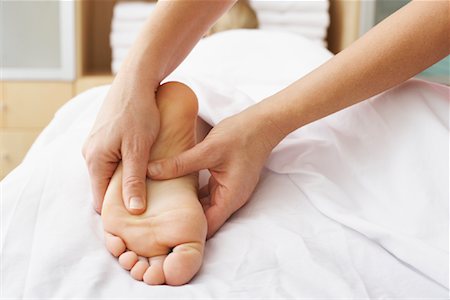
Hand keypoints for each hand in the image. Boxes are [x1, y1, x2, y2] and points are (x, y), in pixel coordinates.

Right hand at [83, 71, 159, 214]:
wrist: (137, 80)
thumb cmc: (139, 112)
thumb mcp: (138, 149)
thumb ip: (134, 180)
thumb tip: (134, 209)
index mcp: (95, 160)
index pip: (100, 199)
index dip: (117, 212)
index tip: (136, 221)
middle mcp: (90, 154)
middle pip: (103, 187)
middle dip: (122, 197)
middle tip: (146, 206)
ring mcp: (96, 144)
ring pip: (109, 174)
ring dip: (125, 181)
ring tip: (147, 188)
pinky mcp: (105, 137)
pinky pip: (112, 161)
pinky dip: (125, 168)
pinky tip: (142, 168)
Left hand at [147, 107, 283, 237]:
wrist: (262, 123)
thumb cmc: (241, 136)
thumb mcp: (208, 150)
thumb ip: (179, 164)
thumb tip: (150, 172)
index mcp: (230, 198)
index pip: (207, 227)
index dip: (187, 232)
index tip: (164, 232)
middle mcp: (231, 199)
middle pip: (204, 219)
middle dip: (182, 220)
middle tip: (156, 220)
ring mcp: (228, 190)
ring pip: (204, 206)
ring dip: (186, 205)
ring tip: (161, 206)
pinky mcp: (225, 180)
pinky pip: (206, 193)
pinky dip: (192, 193)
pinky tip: (175, 188)